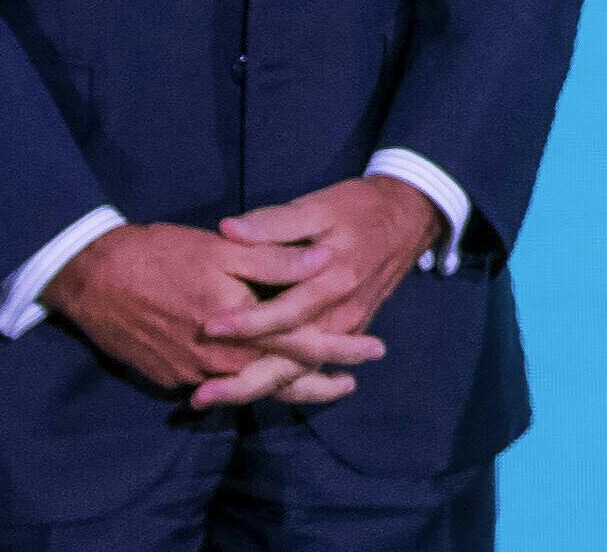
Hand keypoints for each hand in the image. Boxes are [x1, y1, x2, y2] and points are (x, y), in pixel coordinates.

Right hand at [41, 220, 387, 407]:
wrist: (92, 278)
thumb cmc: (159, 254)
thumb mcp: (223, 248)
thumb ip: (276, 259)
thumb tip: (325, 260)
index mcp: (240, 328)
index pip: (303, 344)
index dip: (341, 347)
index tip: (374, 350)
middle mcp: (220, 363)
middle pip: (281, 379)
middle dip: (319, 382)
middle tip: (352, 383)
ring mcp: (193, 376)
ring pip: (250, 387)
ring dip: (284, 386)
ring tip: (315, 385)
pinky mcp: (171, 378)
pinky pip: (218, 386)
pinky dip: (244, 383)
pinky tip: (255, 373)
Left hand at [194, 176, 445, 409]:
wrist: (407, 220)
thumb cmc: (359, 209)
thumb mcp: (319, 206)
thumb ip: (275, 222)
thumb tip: (228, 230)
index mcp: (333, 281)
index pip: (285, 312)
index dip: (247, 322)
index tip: (208, 328)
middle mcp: (340, 317)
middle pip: (290, 362)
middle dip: (244, 381)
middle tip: (199, 396)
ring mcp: (344, 332)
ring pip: (298, 374)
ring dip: (255, 389)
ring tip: (210, 400)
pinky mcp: (344, 336)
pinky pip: (310, 370)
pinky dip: (279, 386)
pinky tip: (245, 393)